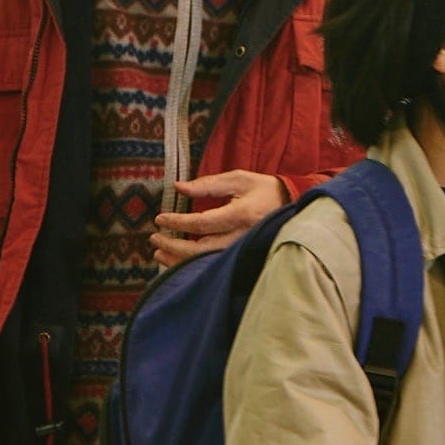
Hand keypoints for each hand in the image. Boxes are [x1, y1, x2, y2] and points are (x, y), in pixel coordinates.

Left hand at [151, 171, 287, 267]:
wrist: (290, 205)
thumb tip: (178, 187)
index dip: (178, 222)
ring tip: (158, 253)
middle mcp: (241, 236)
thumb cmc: (263, 189)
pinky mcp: (241, 256)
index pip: (202, 223)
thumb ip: (208, 184)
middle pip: (201, 249)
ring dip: (179, 260)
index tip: (160, 219)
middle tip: (154, 238)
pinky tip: (176, 260)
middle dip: (173, 246)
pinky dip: (191, 264)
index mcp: (240, 215)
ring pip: (205, 262)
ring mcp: (242, 250)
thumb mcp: (238, 179)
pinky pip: (212, 265)